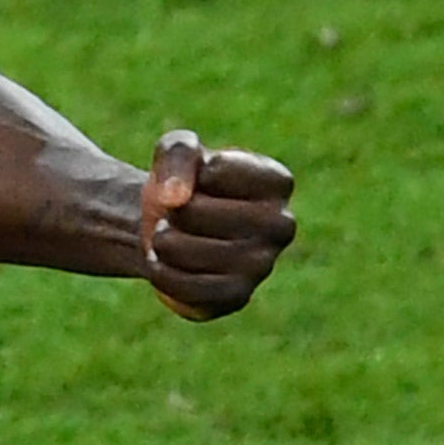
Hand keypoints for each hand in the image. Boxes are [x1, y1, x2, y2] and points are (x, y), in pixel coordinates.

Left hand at [139, 129, 295, 320]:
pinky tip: (166, 263)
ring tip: (171, 236)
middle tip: (180, 212)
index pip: (216, 170)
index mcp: (276, 181)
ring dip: (162, 241)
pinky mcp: (238, 296)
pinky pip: (187, 287)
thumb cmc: (181, 182)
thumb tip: (174, 199)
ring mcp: (263, 264)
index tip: (199, 177)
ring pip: (186, 250)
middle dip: (172, 210)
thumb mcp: (175, 148)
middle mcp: (281, 224)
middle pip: (195, 212)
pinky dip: (162, 272)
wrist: (166, 225)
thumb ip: (178, 154)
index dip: (190, 172)